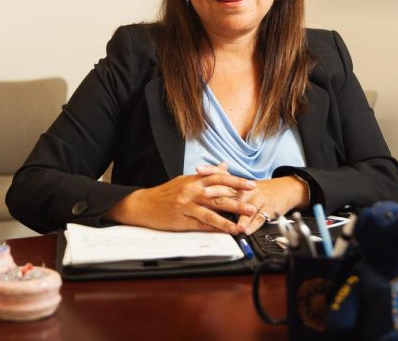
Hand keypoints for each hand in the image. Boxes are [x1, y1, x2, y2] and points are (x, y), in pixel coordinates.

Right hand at [105, 168, 257, 234]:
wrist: (143, 204)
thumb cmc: (165, 193)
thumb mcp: (186, 180)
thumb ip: (207, 175)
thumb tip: (224, 166)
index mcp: (193, 180)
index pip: (219, 178)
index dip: (236, 181)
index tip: (251, 184)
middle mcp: (191, 191)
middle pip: (218, 195)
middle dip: (238, 200)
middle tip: (254, 204)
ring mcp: (186, 206)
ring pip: (211, 211)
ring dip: (229, 218)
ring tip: (243, 223)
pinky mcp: (181, 219)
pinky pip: (201, 224)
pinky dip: (214, 228)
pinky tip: (225, 232)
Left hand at [197, 164, 309, 234]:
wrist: (285, 190)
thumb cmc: (260, 190)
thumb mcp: (243, 185)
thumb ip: (226, 182)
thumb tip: (205, 179)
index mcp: (239, 184)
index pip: (222, 174)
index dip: (210, 171)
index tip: (197, 170)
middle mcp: (247, 190)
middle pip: (230, 189)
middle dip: (216, 191)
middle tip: (203, 193)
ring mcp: (258, 199)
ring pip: (245, 206)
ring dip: (235, 212)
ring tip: (225, 220)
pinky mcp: (268, 210)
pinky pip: (259, 218)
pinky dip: (252, 225)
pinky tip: (245, 230)